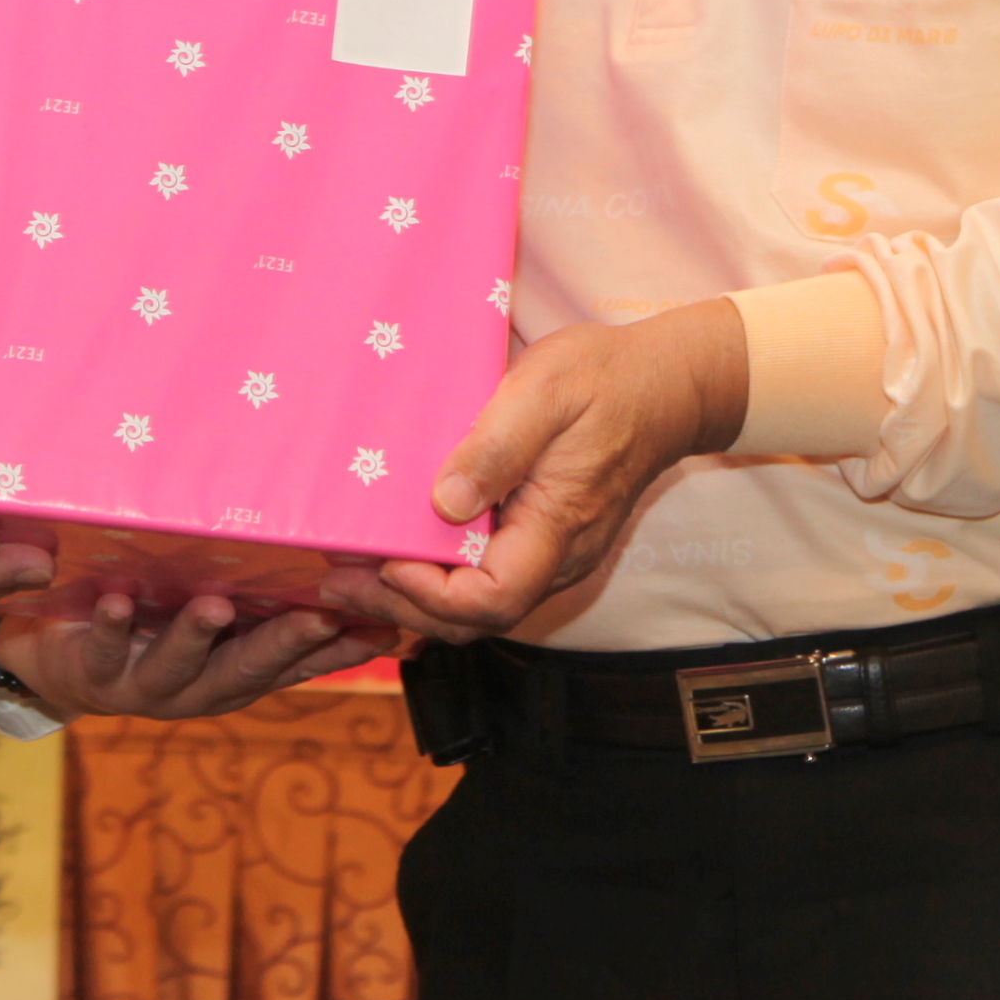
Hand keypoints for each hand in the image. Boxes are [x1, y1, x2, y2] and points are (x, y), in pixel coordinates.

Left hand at [0, 590, 398, 720]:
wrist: (63, 668)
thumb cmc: (153, 630)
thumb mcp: (214, 625)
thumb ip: (263, 609)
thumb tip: (341, 578)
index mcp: (235, 674)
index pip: (296, 665)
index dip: (337, 652)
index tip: (380, 627)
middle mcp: (198, 688)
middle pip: (245, 670)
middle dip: (283, 644)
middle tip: (320, 616)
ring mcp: (146, 686)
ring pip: (175, 666)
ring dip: (196, 636)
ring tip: (214, 606)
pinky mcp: (95, 673)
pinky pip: (104, 649)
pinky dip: (111, 625)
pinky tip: (116, 600)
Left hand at [321, 300, 748, 642]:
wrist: (665, 383)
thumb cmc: (605, 379)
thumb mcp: (545, 394)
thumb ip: (495, 450)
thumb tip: (442, 503)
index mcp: (556, 529)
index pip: (489, 600)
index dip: (427, 594)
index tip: (380, 560)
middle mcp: (555, 559)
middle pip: (474, 619)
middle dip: (400, 606)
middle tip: (334, 583)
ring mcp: (549, 554)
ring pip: (476, 606)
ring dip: (411, 598)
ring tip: (349, 574)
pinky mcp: (540, 539)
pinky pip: (485, 580)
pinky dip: (436, 579)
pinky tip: (396, 553)